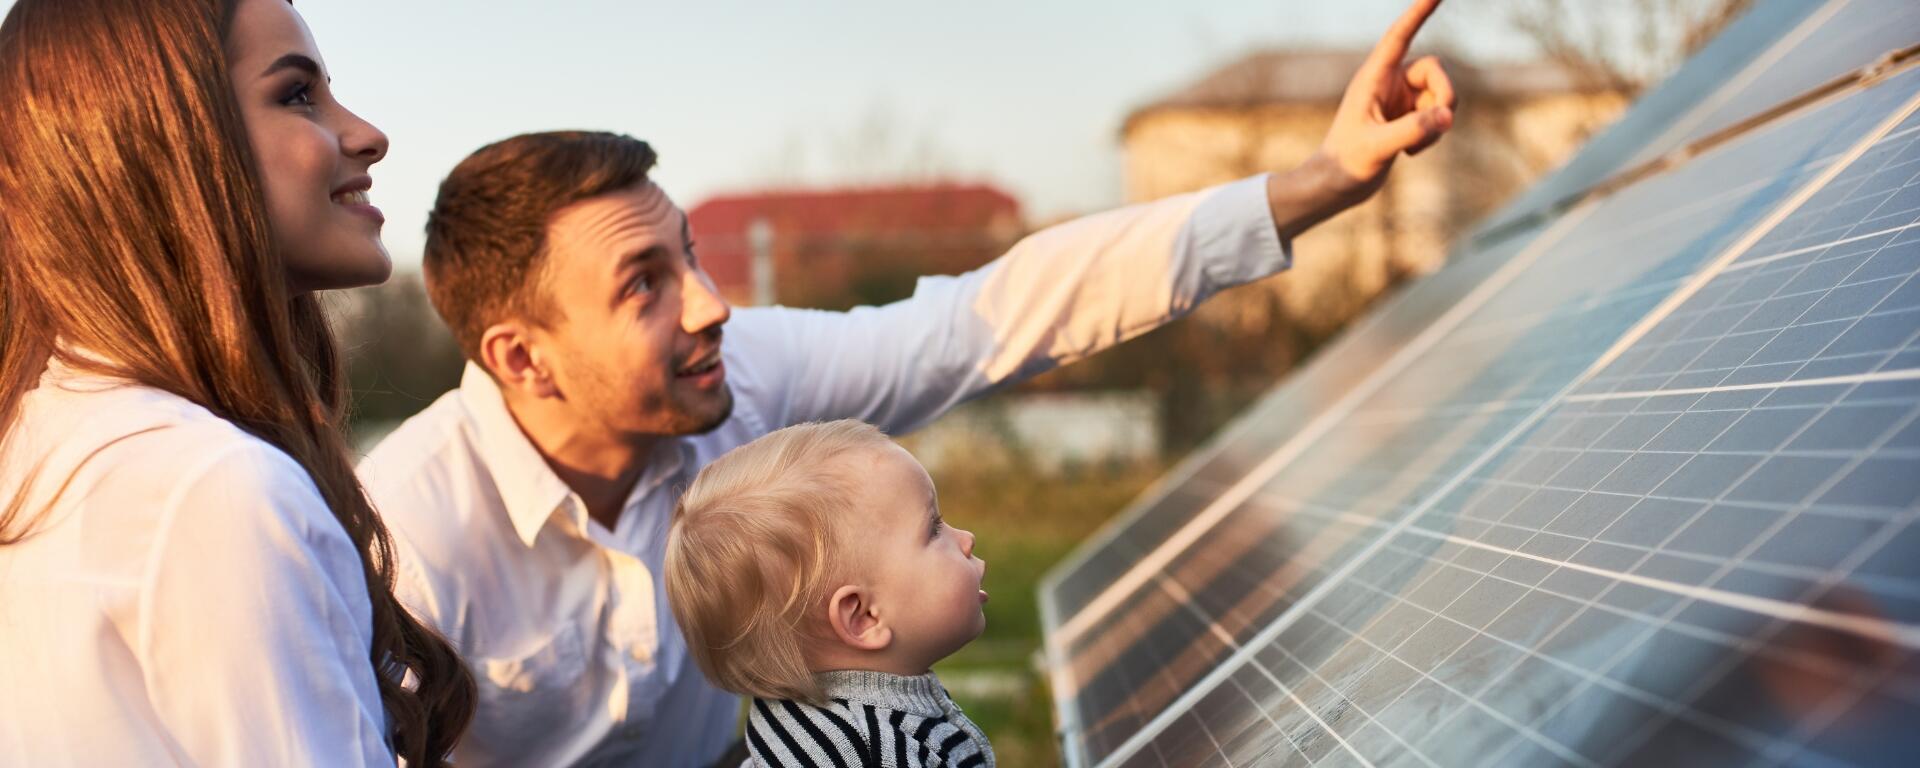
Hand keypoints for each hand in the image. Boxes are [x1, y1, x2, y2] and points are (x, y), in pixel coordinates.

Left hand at [1317, 0, 1455, 199]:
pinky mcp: (1409, 116)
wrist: (1337, 186)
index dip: (1419, 12)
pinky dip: (1435, 132)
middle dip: (1445, 95)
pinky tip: (1410, 152)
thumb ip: (1413, 130)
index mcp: (1373, 77)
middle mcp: (1388, 82)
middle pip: (1435, 69)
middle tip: (1441, 123)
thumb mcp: (1377, 148)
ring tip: (1414, 148)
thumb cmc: (1346, 164)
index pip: (1400, 36)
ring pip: (1442, 93)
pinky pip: (1439, 113)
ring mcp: (1400, 98)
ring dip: (1439, 120)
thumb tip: (1448, 115)